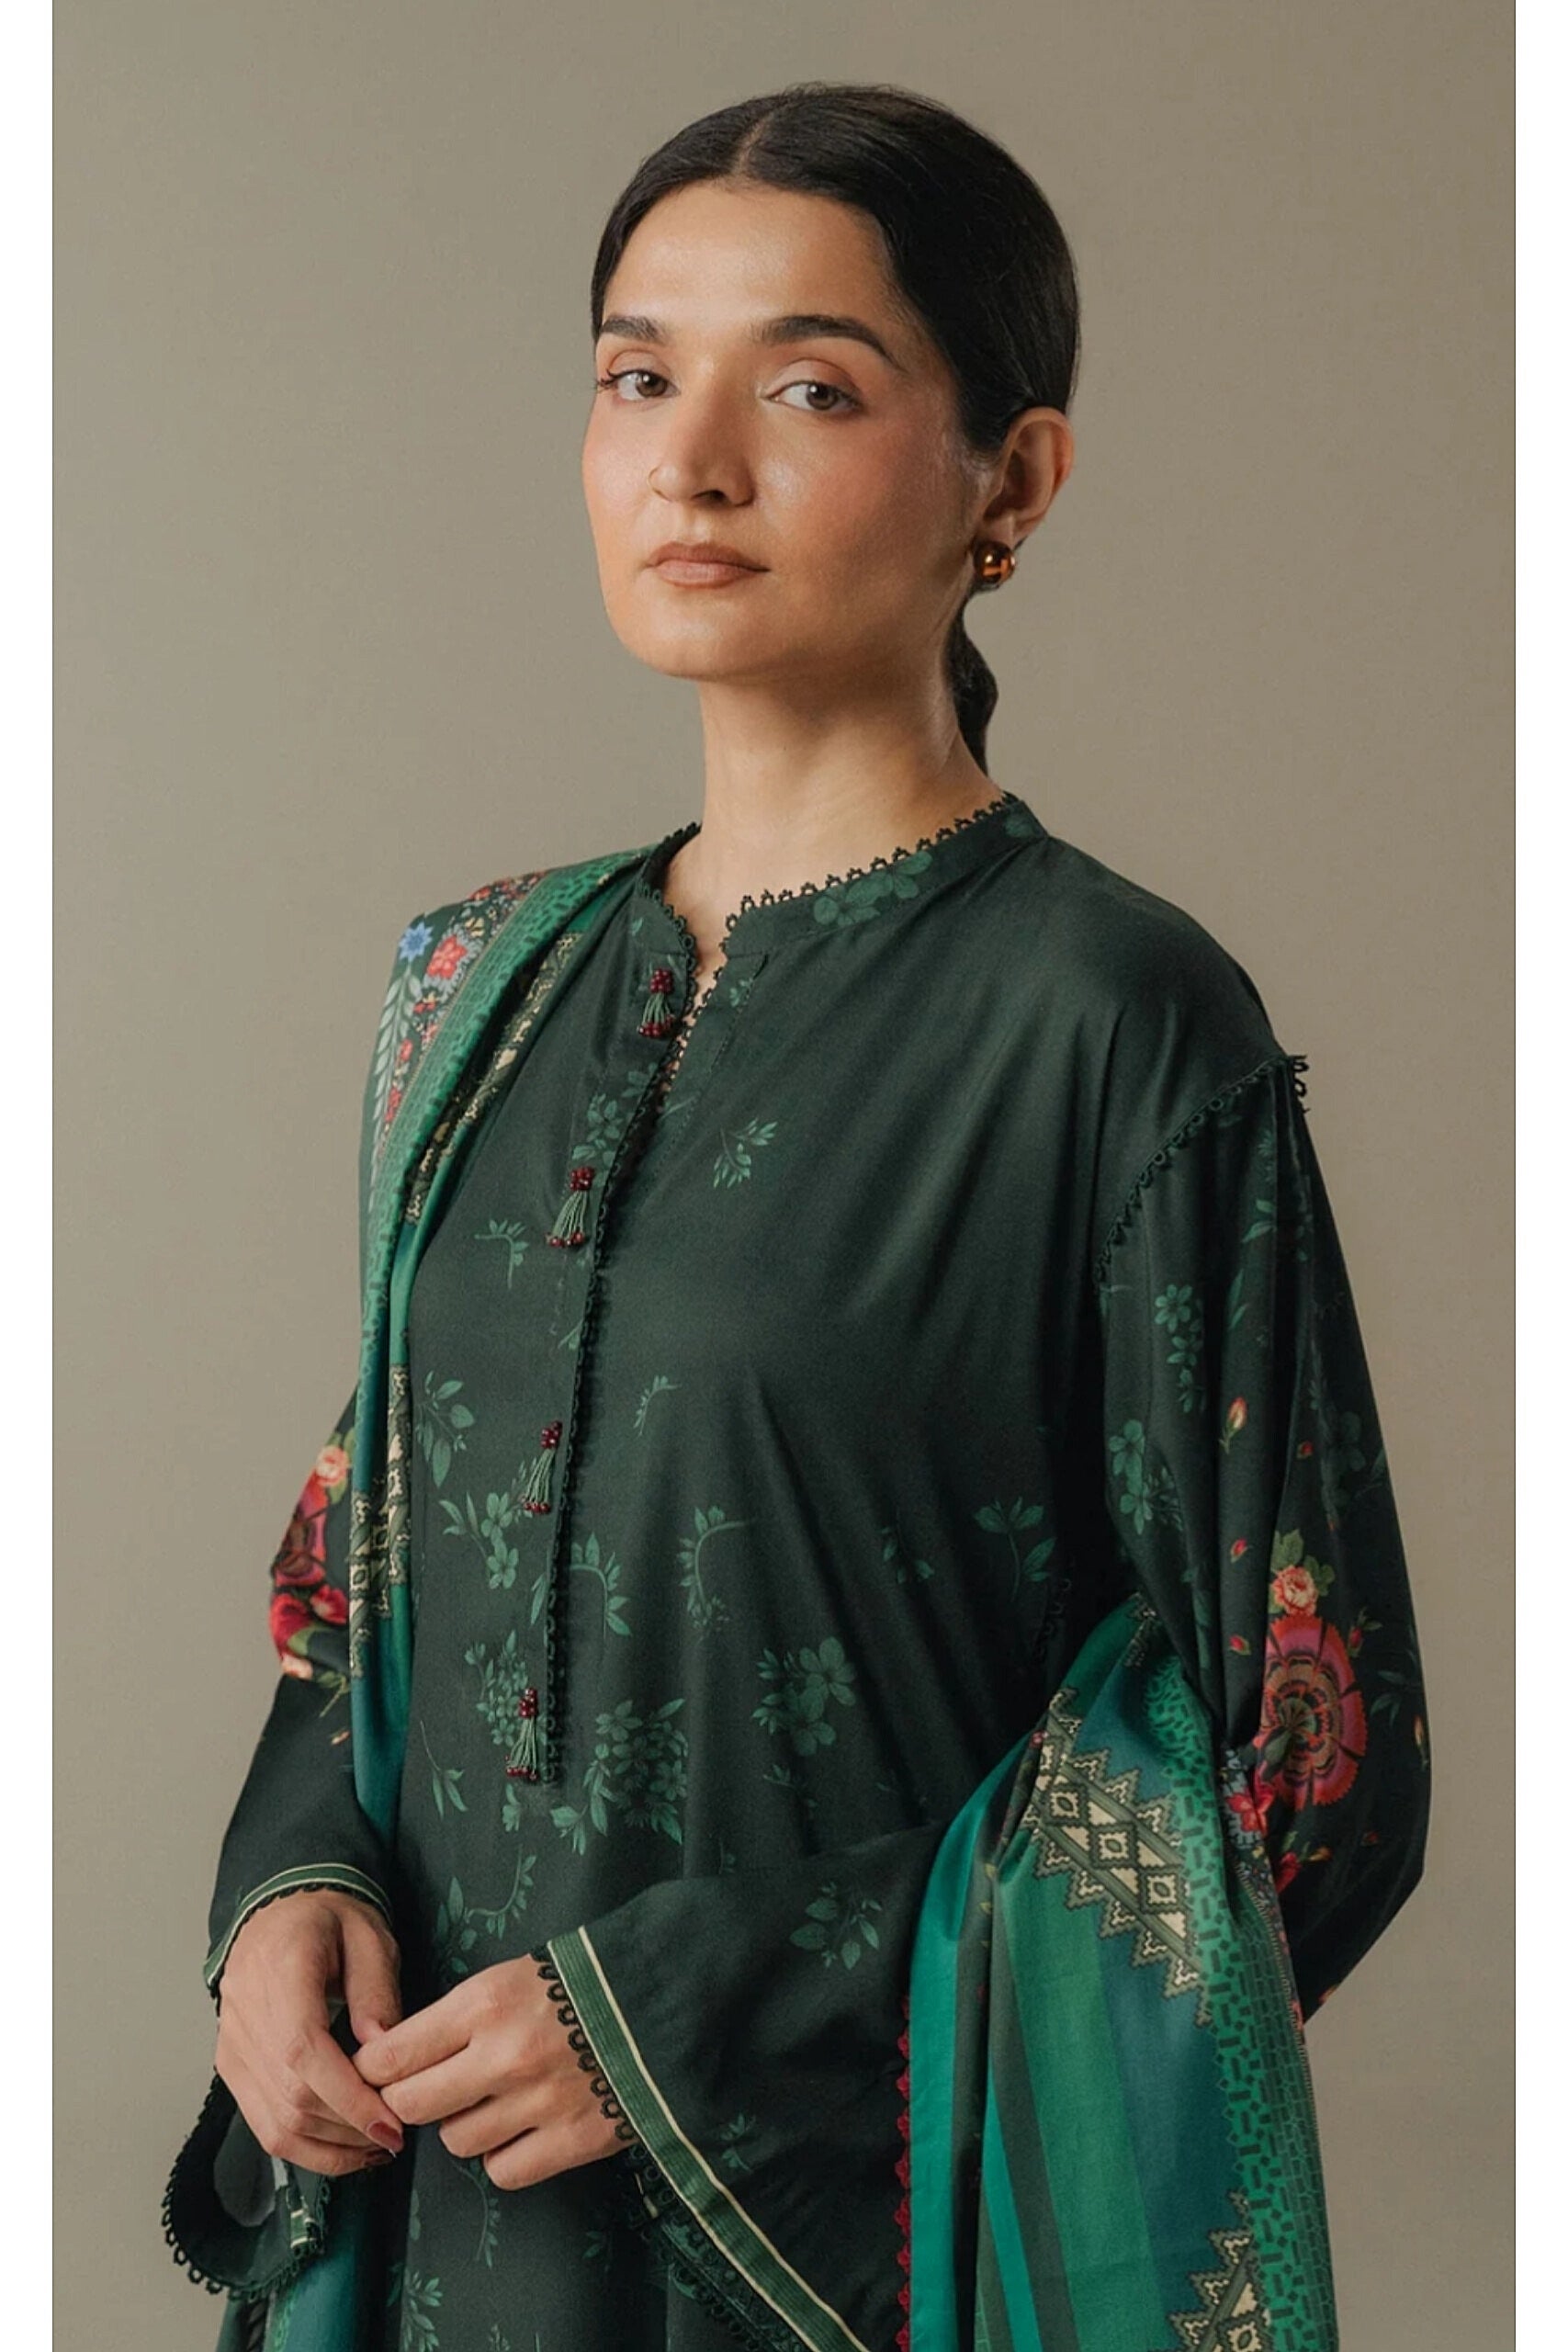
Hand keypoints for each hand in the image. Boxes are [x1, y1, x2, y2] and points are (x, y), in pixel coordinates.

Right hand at [214, 1889, 407, 2176]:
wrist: (279, 1912)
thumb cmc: (330, 1919)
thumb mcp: (369, 1937)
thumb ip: (377, 1992)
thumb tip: (383, 2057)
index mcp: (280, 1969)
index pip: (303, 2051)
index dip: (347, 2098)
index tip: (391, 2125)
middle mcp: (244, 2012)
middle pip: (290, 2096)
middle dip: (347, 2129)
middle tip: (396, 2137)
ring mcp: (232, 2044)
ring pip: (274, 2122)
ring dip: (328, 2148)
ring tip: (375, 2148)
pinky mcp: (231, 2065)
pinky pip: (263, 2123)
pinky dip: (305, 2147)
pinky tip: (343, 2145)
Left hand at [353, 1956, 626, 2188]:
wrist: (665, 1994)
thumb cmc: (579, 1979)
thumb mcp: (510, 1975)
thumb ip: (455, 2017)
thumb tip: (390, 2059)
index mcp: (485, 2002)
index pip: (393, 2055)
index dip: (374, 2071)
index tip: (376, 2074)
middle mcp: (505, 2054)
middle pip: (412, 2106)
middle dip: (409, 2103)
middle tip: (428, 2092)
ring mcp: (539, 2101)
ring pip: (457, 2141)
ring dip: (465, 2126)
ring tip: (492, 2102)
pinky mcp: (573, 2140)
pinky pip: (503, 2170)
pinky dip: (505, 2156)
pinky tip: (523, 2128)